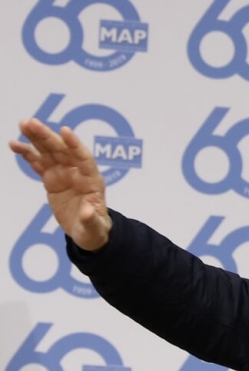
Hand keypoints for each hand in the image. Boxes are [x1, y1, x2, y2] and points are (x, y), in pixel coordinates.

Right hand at [9, 118, 111, 250]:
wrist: (87, 231)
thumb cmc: (95, 228)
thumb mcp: (94, 227)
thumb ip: (91, 219)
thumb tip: (87, 212)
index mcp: (92, 181)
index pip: (84, 158)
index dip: (75, 145)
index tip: (64, 131)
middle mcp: (78, 172)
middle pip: (62, 150)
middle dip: (47, 136)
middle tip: (30, 123)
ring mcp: (64, 173)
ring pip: (49, 152)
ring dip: (36, 138)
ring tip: (22, 125)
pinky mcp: (52, 178)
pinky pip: (39, 163)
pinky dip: (28, 154)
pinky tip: (15, 144)